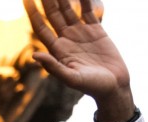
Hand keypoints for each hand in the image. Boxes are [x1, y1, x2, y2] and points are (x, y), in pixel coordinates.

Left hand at [23, 0, 134, 121]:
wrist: (114, 87)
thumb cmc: (93, 87)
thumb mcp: (72, 79)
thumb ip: (54, 67)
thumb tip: (34, 55)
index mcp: (58, 50)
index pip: (41, 27)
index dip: (33, 13)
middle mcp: (67, 39)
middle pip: (53, 14)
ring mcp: (81, 33)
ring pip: (68, 9)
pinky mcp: (96, 31)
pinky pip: (88, 10)